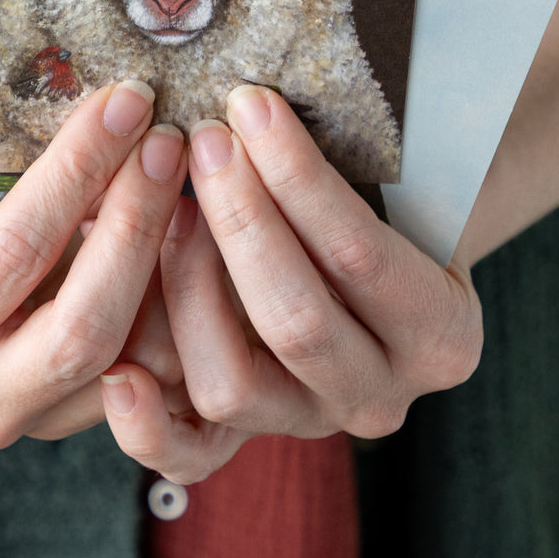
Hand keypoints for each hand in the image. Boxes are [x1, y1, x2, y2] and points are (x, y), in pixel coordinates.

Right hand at [0, 81, 189, 445]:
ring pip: (140, 358)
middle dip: (138, 222)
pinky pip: (163, 367)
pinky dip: (187, 293)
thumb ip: (33, 163)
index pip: (18, 250)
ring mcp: (36, 421)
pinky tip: (199, 221)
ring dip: (178, 260)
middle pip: (86, 327)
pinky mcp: (90, 414)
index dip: (80, 170)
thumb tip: (130, 117)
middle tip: (170, 138)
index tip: (127, 101)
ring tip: (192, 174)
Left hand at [98, 85, 482, 481]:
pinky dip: (148, 423)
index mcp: (442, 332)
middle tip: (201, 141)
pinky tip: (116, 372)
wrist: (387, 266)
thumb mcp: (404, 183)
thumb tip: (270, 101)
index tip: (250, 106)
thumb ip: (358, 161)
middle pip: (295, 319)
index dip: (298, 177)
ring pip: (231, 383)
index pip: (360, 254)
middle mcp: (381, 395)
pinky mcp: (247, 443)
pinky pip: (190, 456)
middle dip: (239, 217)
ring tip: (163, 206)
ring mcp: (309, 423)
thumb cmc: (388, 202)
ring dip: (188, 288)